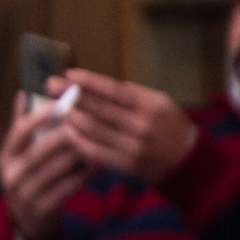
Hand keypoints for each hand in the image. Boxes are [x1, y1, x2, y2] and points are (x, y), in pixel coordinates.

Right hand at [0, 91, 88, 239]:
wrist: (28, 222)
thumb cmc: (28, 179)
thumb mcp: (18, 154)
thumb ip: (20, 125)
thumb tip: (22, 94)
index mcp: (6, 156)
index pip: (19, 132)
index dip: (39, 117)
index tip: (60, 104)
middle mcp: (11, 175)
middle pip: (39, 150)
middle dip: (63, 136)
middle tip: (85, 124)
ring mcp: (25, 194)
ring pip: (56, 170)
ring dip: (77, 156)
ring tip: (94, 144)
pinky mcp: (42, 209)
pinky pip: (66, 189)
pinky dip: (82, 177)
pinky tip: (94, 168)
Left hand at [54, 68, 196, 184]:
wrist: (189, 163)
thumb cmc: (171, 126)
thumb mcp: (161, 102)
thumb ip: (132, 95)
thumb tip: (99, 86)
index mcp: (150, 105)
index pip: (114, 90)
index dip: (89, 81)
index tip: (68, 74)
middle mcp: (141, 125)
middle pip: (99, 108)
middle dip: (71, 95)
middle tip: (50, 86)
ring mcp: (132, 147)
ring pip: (93, 129)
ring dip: (70, 116)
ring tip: (54, 106)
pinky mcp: (126, 165)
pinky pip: (95, 151)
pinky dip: (78, 140)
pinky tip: (66, 131)